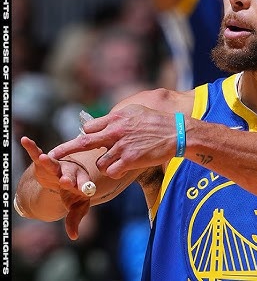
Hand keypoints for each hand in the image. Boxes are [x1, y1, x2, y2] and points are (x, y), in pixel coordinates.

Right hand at [21, 137, 92, 239]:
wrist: (68, 180)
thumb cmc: (74, 193)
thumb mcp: (76, 207)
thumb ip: (75, 219)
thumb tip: (74, 236)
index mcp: (81, 183)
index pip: (83, 184)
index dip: (83, 187)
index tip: (83, 190)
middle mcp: (70, 172)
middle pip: (69, 174)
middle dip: (68, 177)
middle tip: (65, 180)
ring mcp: (58, 167)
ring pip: (54, 164)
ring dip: (48, 162)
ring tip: (43, 159)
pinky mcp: (45, 162)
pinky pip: (37, 154)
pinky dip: (31, 148)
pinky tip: (24, 140)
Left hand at [48, 104, 177, 178]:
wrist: (178, 133)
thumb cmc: (158, 122)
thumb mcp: (136, 111)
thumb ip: (117, 117)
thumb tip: (101, 121)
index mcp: (117, 118)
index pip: (91, 128)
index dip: (87, 135)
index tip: (82, 140)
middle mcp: (116, 132)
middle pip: (84, 142)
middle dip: (66, 149)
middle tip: (52, 155)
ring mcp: (122, 146)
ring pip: (100, 162)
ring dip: (106, 164)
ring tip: (119, 161)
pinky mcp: (131, 159)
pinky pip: (112, 171)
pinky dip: (116, 172)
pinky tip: (125, 168)